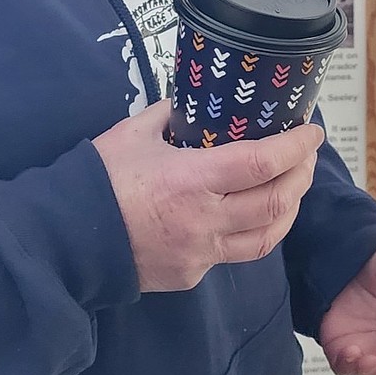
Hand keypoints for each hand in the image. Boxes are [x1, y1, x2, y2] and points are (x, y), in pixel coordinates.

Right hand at [92, 100, 323, 290]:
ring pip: (266, 237)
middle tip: (308, 154)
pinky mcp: (191, 274)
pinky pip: (236, 253)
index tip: (312, 131)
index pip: (261, 163)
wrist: (63, 240)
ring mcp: (200, 253)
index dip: (294, 147)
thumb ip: (173, 114)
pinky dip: (256, 230)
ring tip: (294, 184)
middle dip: (302, 175)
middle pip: (275, 202)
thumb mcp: (136, 131)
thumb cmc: (99, 180)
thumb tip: (196, 100)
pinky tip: (256, 212)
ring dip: (289, 208)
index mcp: (191, 180)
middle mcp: (203, 220)